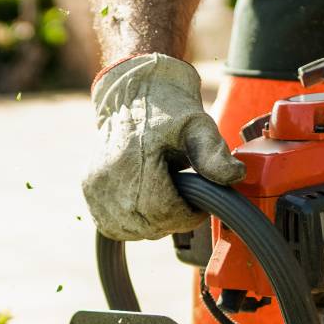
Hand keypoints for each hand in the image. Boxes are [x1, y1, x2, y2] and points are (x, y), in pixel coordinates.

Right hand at [83, 54, 245, 241]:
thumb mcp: (197, 125)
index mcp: (132, 161)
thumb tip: (235, 176)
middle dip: (172, 219)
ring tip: (165, 197)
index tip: (199, 204)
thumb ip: (214, 153)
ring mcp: (94, 187)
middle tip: (185, 200)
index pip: (162, 212)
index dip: (187, 215)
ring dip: (153, 224)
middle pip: (146, 225)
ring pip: (130, 230)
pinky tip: (145, 205)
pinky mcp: (88, 191)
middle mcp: (107, 178)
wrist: (133, 92)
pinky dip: (133, 223)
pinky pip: (112, 225)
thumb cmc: (168, 109)